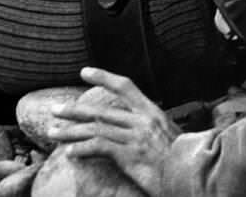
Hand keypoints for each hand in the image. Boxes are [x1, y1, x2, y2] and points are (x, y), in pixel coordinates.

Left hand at [46, 67, 178, 194]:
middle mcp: (143, 120)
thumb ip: (151, 129)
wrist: (193, 174)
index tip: (84, 72)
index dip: (103, 77)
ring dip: (70, 132)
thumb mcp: (170, 137)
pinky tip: (70, 153)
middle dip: (74, 110)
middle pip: (101, 111)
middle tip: (55, 110)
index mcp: (152, 112)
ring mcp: (136, 136)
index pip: (125, 86)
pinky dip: (82, 149)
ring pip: (95, 129)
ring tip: (52, 134)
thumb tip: (137, 128)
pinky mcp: (131, 154)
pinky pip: (99, 147)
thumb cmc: (183, 160)